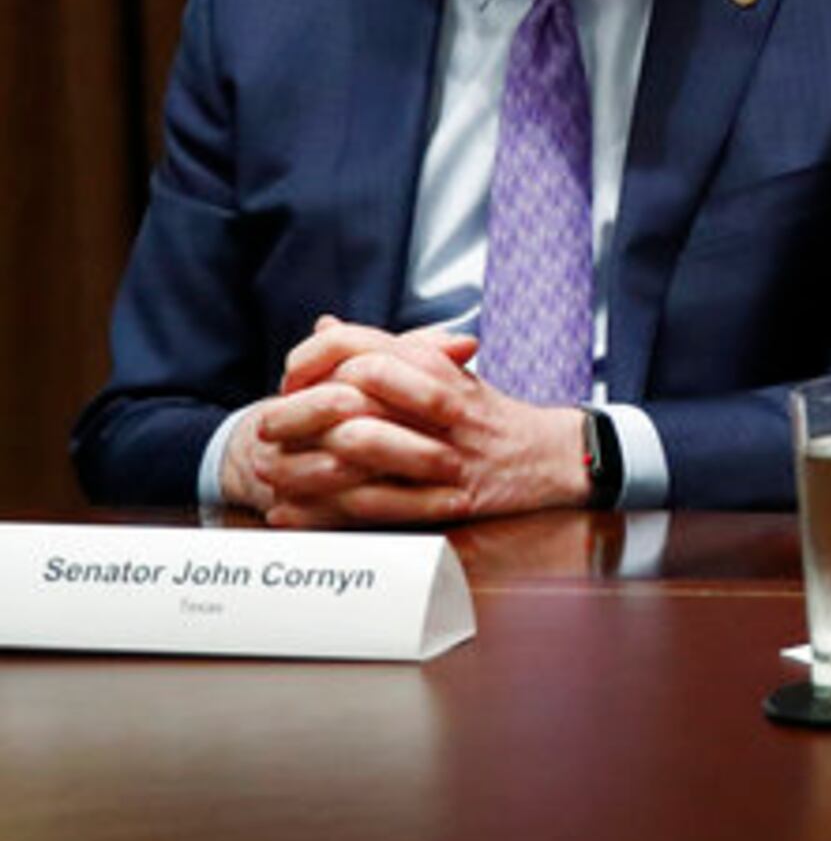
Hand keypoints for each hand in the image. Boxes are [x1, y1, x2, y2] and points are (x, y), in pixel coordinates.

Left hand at [237, 317, 591, 525]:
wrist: (556, 457)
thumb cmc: (488, 416)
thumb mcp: (443, 369)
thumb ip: (384, 349)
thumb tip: (322, 327)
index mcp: (438, 364)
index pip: (359, 345)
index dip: (310, 361)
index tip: (288, 381)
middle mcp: (443, 401)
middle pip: (352, 392)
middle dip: (297, 412)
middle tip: (264, 428)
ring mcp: (448, 451)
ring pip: (363, 446)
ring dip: (307, 462)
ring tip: (273, 472)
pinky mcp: (451, 498)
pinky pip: (379, 504)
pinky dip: (328, 510)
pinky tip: (294, 513)